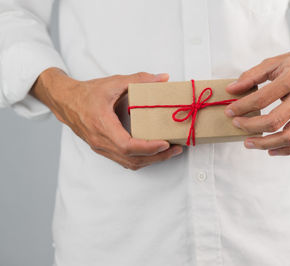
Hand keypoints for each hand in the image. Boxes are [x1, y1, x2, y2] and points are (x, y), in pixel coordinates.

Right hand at [31, 68, 182, 169]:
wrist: (65, 101)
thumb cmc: (87, 93)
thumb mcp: (114, 83)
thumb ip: (139, 79)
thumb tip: (163, 78)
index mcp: (102, 125)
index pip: (127, 145)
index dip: (147, 148)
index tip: (165, 143)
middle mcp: (101, 141)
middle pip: (132, 159)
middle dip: (157, 157)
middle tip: (176, 149)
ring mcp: (101, 148)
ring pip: (129, 163)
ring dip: (151, 160)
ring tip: (169, 153)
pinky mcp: (103, 149)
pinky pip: (124, 161)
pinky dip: (141, 160)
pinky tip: (153, 153)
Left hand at [225, 44, 289, 155]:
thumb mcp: (276, 62)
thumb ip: (252, 75)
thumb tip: (232, 89)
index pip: (262, 99)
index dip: (242, 107)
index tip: (230, 111)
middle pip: (274, 121)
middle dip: (250, 127)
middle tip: (237, 125)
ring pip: (289, 137)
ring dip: (265, 144)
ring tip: (249, 143)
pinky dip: (286, 150)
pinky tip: (271, 150)